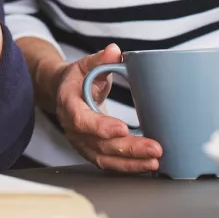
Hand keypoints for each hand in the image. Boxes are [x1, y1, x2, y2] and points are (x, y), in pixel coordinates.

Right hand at [54, 44, 161, 172]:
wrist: (63, 93)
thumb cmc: (76, 79)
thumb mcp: (85, 64)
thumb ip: (100, 59)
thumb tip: (115, 51)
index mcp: (68, 104)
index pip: (82, 120)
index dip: (101, 126)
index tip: (123, 128)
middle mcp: (72, 128)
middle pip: (99, 144)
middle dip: (128, 148)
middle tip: (154, 148)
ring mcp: (81, 142)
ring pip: (105, 158)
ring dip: (130, 162)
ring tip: (155, 161)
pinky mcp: (92, 151)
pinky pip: (108, 163)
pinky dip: (128, 167)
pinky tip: (147, 165)